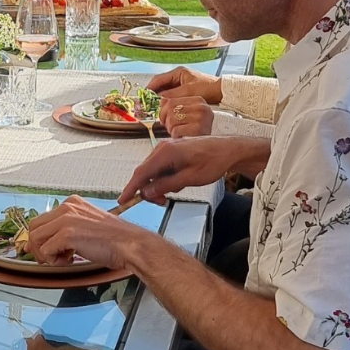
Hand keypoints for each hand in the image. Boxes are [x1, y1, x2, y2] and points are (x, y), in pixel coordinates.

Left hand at [27, 195, 138, 270]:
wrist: (129, 244)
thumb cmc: (114, 240)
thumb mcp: (87, 225)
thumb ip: (69, 227)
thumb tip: (51, 241)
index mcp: (72, 203)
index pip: (43, 219)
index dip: (41, 237)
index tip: (46, 249)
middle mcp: (67, 207)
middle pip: (34, 227)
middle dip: (37, 246)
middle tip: (48, 258)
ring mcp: (66, 219)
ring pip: (35, 238)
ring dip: (45, 255)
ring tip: (62, 259)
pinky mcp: (67, 234)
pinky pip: (46, 251)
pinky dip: (53, 261)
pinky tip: (69, 260)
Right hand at [118, 137, 239, 205]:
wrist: (227, 150)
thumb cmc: (212, 162)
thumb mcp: (190, 179)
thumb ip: (166, 185)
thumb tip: (147, 192)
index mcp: (165, 153)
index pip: (141, 173)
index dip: (131, 188)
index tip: (122, 200)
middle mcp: (162, 148)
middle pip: (145, 172)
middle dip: (148, 189)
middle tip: (162, 202)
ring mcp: (166, 148)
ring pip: (152, 171)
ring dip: (157, 185)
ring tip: (171, 194)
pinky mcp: (171, 151)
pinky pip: (160, 167)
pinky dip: (162, 178)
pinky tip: (175, 183)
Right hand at [147, 66, 222, 102]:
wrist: (222, 92)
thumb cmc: (207, 88)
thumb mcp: (188, 92)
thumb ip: (172, 95)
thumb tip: (158, 99)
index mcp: (178, 72)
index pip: (159, 79)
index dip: (150, 87)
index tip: (144, 96)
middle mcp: (178, 76)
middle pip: (161, 85)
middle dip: (154, 93)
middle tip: (147, 103)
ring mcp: (181, 83)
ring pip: (166, 91)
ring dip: (160, 98)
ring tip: (155, 106)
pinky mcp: (185, 90)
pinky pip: (172, 95)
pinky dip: (168, 100)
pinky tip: (165, 107)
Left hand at [158, 96, 214, 137]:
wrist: (217, 142)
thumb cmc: (200, 127)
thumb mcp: (190, 112)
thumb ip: (176, 105)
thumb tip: (162, 102)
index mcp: (197, 100)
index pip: (171, 101)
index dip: (162, 110)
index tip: (162, 117)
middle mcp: (200, 107)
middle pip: (170, 110)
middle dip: (166, 121)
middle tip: (169, 127)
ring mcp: (200, 118)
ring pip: (171, 120)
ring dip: (170, 129)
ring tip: (177, 132)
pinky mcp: (198, 129)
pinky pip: (176, 130)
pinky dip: (175, 135)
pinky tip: (181, 137)